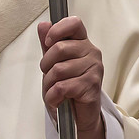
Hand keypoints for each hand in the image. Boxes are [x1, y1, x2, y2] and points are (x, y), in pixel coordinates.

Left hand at [38, 17, 104, 138]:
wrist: (77, 115)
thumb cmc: (66, 87)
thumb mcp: (52, 63)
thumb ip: (48, 44)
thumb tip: (44, 24)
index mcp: (82, 43)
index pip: (74, 23)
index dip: (58, 30)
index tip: (48, 41)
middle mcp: (92, 53)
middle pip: (59, 48)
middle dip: (46, 64)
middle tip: (49, 74)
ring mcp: (94, 69)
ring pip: (58, 69)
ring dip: (49, 83)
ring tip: (55, 89)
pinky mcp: (92, 86)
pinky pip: (63, 86)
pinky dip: (53, 95)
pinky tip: (57, 98)